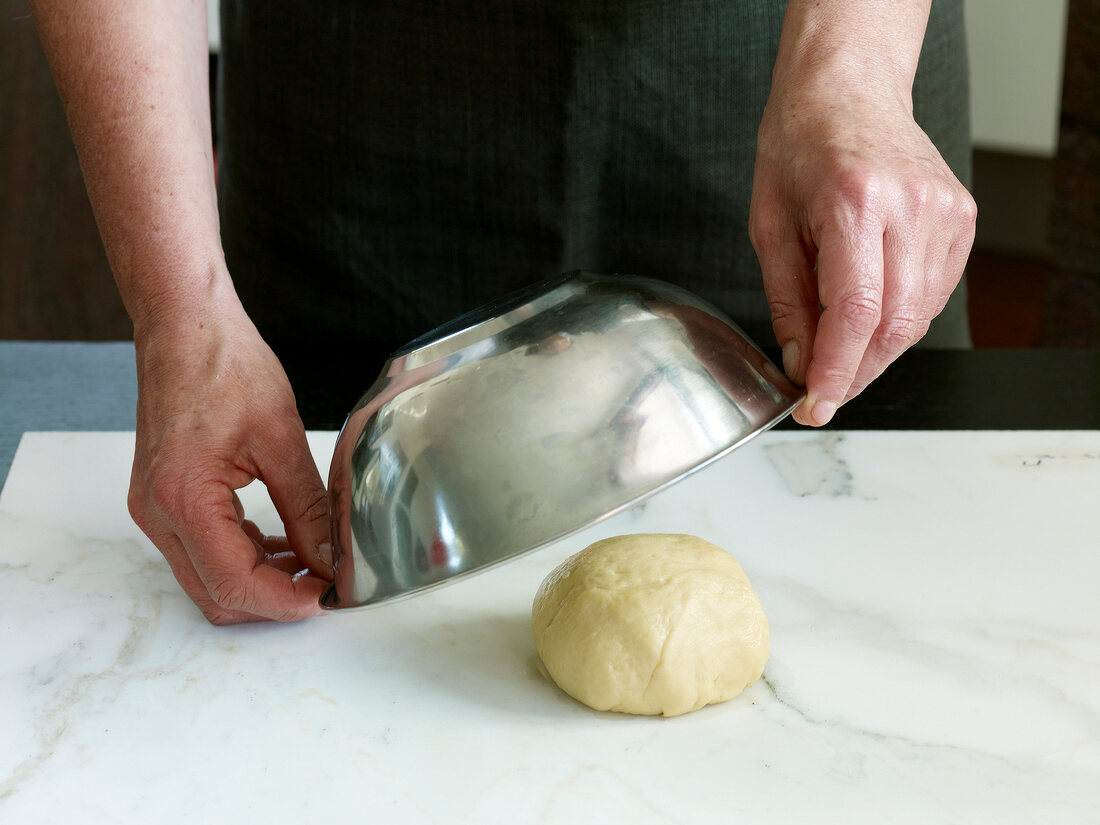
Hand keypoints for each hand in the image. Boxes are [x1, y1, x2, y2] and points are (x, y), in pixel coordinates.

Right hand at [127, 301, 332, 623]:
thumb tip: (331, 558)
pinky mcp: (163, 499)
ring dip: (259, 581)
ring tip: (313, 565)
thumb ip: (307, 508)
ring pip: (207, 578)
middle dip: (273, 601)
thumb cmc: (224, 366)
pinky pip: (202, 551)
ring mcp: (155, 509)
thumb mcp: (281, 438)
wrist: (184, 328)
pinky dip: (242, 558)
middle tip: (325, 587)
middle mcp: (157, 512)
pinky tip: (284, 543)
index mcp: (183, 498)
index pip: (234, 582)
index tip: (327, 598)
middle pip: (215, 594)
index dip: (285, 602)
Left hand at [749, 19, 975, 426]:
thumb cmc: (799, 146)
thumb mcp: (769, 225)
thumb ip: (787, 301)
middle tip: (822, 394)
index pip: (855, 312)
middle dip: (856, 373)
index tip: (815, 405)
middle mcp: (909, 206)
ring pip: (918, 317)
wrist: (847, 91)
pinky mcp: (961, 218)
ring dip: (876, 351)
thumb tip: (800, 363)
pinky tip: (869, 318)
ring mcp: (945, 212)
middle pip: (894, 324)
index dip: (836, 372)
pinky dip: (899, 321)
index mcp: (854, 202)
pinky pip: (932, 294)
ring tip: (838, 353)